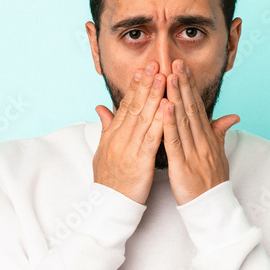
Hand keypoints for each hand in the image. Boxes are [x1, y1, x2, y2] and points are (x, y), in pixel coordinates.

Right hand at [93, 62, 166, 204]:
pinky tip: (167, 107)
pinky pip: (151, 138)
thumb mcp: (103, 151)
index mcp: (113, 135)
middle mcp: (119, 138)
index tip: (144, 69)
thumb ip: (106, 127)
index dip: (135, 86)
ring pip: (143, 117)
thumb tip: (101, 108)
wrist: (108, 205)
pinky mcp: (139, 161)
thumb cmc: (109, 180)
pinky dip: (159, 121)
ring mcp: (129, 149)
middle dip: (146, 83)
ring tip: (163, 77)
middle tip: (155, 63)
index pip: (126, 105)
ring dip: (154, 96)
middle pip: (134, 106)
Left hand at [161, 59, 239, 205]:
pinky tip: (165, 107)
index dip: (189, 86)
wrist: (213, 207)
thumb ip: (221, 132)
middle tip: (175, 62)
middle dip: (183, 84)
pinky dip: (170, 123)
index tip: (182, 67)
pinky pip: (176, 141)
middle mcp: (202, 141)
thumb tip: (232, 116)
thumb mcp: (219, 153)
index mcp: (207, 137)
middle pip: (191, 108)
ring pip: (184, 120)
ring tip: (170, 77)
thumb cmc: (213, 181)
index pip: (197, 106)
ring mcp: (194, 152)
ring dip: (176, 97)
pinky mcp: (183, 164)